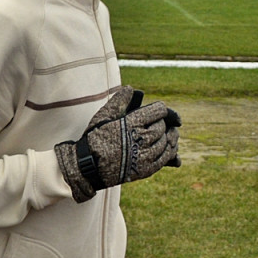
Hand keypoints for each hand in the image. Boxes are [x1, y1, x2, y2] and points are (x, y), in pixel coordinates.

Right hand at [55, 86, 180, 202]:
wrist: (88, 167)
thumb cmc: (95, 139)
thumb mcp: (103, 116)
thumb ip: (119, 100)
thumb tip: (131, 88)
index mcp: (133, 123)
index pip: (159, 110)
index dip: (160, 110)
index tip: (158, 112)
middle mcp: (141, 138)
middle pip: (163, 126)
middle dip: (163, 124)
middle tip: (162, 124)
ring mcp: (144, 155)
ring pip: (167, 142)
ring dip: (169, 137)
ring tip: (168, 135)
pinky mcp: (146, 169)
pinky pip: (165, 158)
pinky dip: (169, 152)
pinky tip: (167, 149)